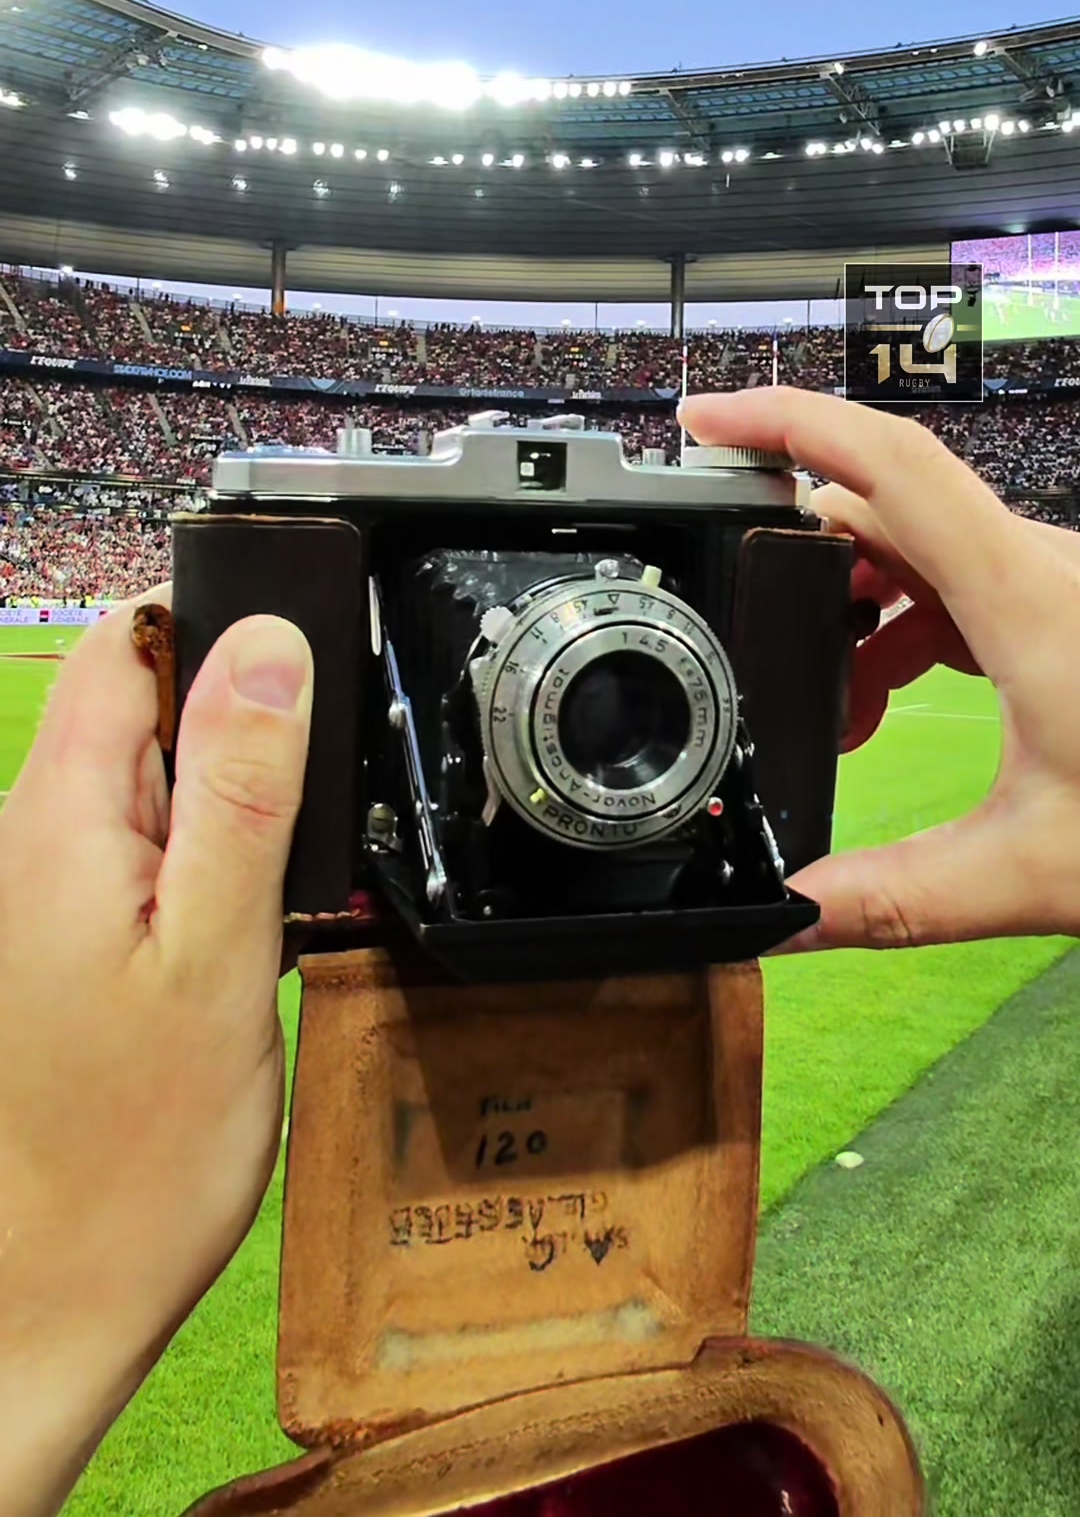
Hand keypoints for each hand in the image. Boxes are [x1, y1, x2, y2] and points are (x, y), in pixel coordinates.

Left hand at [0, 594, 312, 1516]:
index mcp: (60, 816)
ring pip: (151, 779)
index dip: (214, 620)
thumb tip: (266, 642)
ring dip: (229, 794)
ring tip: (287, 870)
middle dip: (237, 718)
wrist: (60, 1285)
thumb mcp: (215, 949)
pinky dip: (208, 858)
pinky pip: (146, 850)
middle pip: (141, 705)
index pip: (125, 644)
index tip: (306, 649)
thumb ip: (240, 789)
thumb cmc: (136, 1143)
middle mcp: (37, 838)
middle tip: (316, 792)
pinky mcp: (72, 942)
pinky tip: (251, 918)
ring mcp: (49, 892)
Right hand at [680, 387, 1079, 952]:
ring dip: (863, 613)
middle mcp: (1045, 567)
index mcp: (1024, 598)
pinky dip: (913, 627)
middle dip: (806, 569)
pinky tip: (896, 699)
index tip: (706, 417)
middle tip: (754, 633)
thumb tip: (788, 917)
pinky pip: (970, 580)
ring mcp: (1064, 582)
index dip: (786, 422)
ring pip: (930, 551)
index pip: (886, 464)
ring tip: (839, 707)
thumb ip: (894, 898)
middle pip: (891, 512)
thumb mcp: (1035, 870)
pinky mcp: (1074, 606)